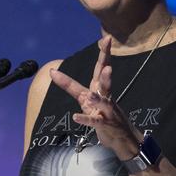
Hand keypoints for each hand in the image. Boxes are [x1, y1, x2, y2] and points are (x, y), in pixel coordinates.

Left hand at [48, 36, 140, 159]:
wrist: (123, 138)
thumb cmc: (104, 116)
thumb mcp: (87, 100)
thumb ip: (72, 87)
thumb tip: (53, 72)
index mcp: (101, 89)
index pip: (101, 67)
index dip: (104, 52)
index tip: (106, 38)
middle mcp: (105, 96)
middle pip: (105, 78)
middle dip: (106, 64)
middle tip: (108, 51)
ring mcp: (107, 110)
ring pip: (103, 101)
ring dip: (97, 98)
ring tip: (90, 95)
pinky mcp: (105, 124)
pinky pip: (94, 121)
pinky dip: (85, 119)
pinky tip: (75, 117)